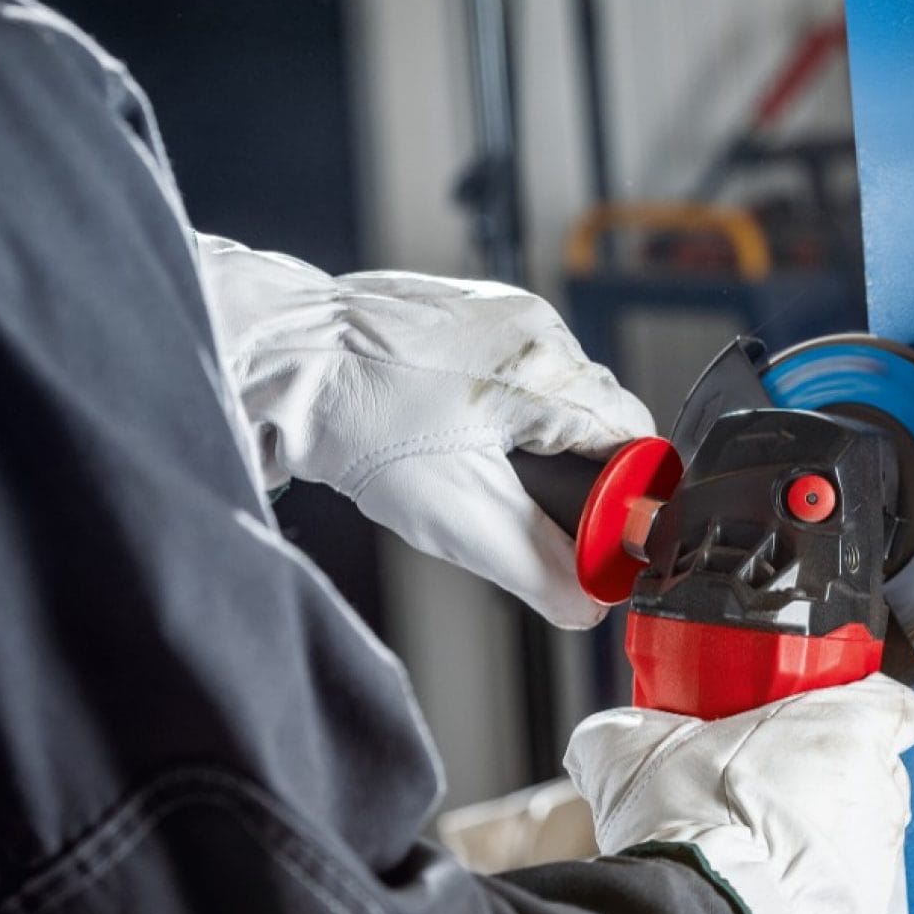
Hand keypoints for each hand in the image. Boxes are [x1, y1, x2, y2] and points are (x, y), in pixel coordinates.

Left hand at [195, 234, 653, 627]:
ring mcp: (496, 309)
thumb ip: (538, 568)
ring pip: (548, 390)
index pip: (633, 437)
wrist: (281, 358)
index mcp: (549, 370)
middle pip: (593, 414)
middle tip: (526, 509)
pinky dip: (491, 404)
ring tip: (474, 467)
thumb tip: (588, 605)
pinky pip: (505, 365)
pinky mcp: (460, 308)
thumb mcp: (459, 516)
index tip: (599, 531)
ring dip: (530, 435)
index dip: (624, 494)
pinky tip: (446, 430)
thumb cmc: (358, 420)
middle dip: (574, 470)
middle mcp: (533, 326)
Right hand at [564, 675, 913, 913]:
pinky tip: (769, 884)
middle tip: (768, 781)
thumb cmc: (689, 823)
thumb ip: (629, 725)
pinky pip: (850, 889)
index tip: (822, 716)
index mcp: (845, 726)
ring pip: (862, 831)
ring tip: (762, 841)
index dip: (857, 706)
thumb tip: (606, 734)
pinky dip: (819, 887)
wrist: (699, 912)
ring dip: (824, 833)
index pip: (890, 701)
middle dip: (828, 774)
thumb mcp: (635, 747)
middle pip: (873, 768)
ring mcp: (878, 856)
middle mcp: (877, 788)